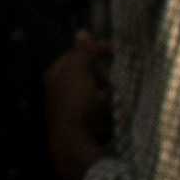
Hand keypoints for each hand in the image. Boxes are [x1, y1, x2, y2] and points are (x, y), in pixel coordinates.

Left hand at [40, 36, 110, 179]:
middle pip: (85, 79)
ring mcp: (73, 115)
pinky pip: (102, 120)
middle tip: (117, 78)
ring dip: (109, 98)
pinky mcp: (85, 132)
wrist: (75, 147)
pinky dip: (112, 117)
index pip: (76, 56)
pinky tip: (121, 119)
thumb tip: (82, 32)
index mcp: (56, 78)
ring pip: (94, 100)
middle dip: (102, 76)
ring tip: (123, 98)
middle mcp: (61, 95)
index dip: (94, 50)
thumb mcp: (78, 73)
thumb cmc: (75, 105)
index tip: (115, 50)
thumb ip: (82, 53)